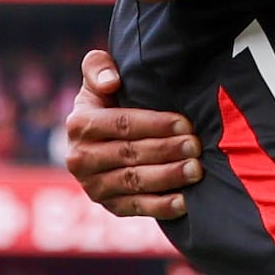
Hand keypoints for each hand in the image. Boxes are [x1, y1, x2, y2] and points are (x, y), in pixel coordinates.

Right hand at [58, 50, 199, 221]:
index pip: (122, 124)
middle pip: (129, 154)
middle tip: (196, 146)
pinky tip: (184, 201)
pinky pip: (136, 208)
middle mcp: (80, 158)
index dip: (155, 124)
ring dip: (168, 177)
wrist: (101, 140)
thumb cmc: (108, 101)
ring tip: (196, 170)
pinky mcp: (109, 206)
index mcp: (79, 124)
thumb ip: (98, 67)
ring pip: (134, 182)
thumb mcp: (98, 78)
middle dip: (167, 150)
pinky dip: (161, 207)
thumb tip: (111, 82)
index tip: (184, 123)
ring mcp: (93, 186)